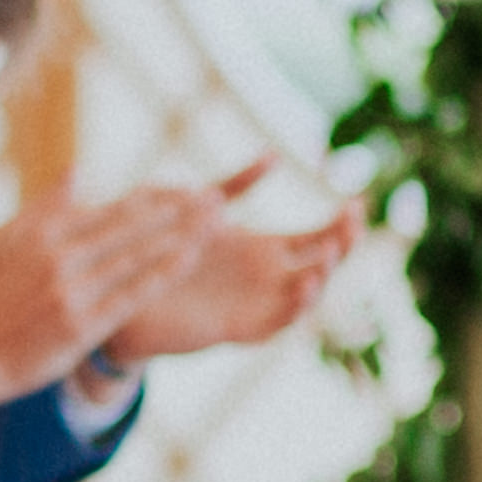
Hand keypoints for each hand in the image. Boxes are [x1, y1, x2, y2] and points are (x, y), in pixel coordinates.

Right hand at [0, 191, 205, 406]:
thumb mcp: (5, 240)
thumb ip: (45, 207)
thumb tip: (79, 171)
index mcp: (45, 233)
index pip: (110, 209)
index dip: (153, 199)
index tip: (187, 188)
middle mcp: (60, 255)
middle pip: (130, 226)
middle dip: (177, 209)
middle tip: (217, 196)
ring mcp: (71, 290)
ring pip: (137, 255)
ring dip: (180, 235)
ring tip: (215, 220)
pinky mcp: (81, 324)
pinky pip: (132, 293)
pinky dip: (163, 272)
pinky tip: (190, 258)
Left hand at [96, 162, 357, 365]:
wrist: (124, 294)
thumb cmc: (165, 250)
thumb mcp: (204, 210)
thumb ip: (238, 185)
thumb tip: (273, 155)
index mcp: (264, 251)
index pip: (317, 238)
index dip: (340, 225)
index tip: (357, 204)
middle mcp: (268, 280)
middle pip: (321, 265)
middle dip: (341, 247)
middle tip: (353, 226)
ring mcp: (255, 304)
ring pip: (303, 297)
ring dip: (320, 278)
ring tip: (327, 256)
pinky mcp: (235, 327)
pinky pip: (272, 323)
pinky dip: (292, 308)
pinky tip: (303, 286)